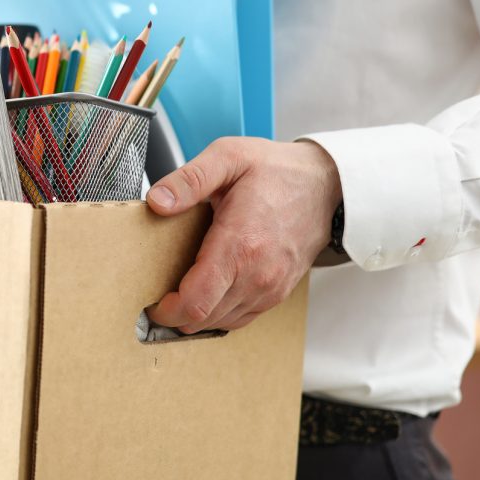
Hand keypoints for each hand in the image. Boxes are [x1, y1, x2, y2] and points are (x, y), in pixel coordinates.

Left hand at [146, 137, 341, 332]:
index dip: (167, 309)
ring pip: (221, 322)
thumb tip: (157, 201)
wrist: (327, 185)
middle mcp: (258, 274)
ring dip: (195, 315)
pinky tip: (205, 294)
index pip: (196, 301)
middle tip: (156, 296)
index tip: (151, 300)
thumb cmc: (277, 171)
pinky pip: (241, 316)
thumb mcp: (229, 157)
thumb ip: (190, 180)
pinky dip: (218, 312)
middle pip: (204, 318)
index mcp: (240, 244)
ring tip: (177, 294)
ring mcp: (271, 287)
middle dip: (174, 314)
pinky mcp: (278, 292)